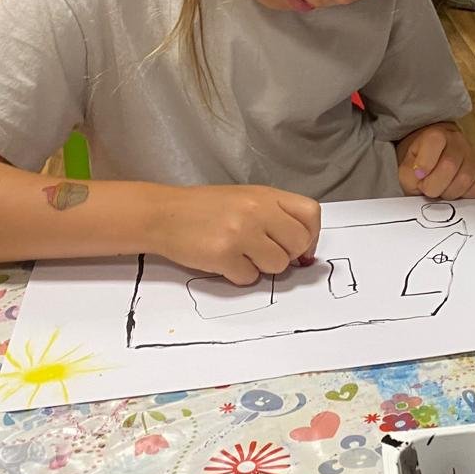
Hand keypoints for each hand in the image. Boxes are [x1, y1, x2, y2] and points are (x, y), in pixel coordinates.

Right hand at [158, 185, 320, 285]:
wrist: (163, 214)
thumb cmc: (206, 208)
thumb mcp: (246, 199)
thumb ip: (276, 216)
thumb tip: (305, 252)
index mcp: (266, 195)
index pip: (311, 214)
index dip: (310, 235)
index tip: (300, 247)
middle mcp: (257, 211)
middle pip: (298, 243)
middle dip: (287, 255)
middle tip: (265, 252)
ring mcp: (241, 233)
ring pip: (278, 265)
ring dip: (262, 267)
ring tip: (242, 255)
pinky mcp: (223, 255)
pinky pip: (250, 278)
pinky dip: (239, 275)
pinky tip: (224, 261)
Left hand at [396, 123, 474, 199]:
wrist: (439, 159)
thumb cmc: (421, 164)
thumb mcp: (407, 167)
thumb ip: (409, 175)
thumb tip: (420, 182)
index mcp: (436, 135)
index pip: (434, 141)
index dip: (425, 162)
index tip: (419, 175)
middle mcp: (458, 141)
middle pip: (449, 166)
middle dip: (434, 186)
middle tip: (428, 189)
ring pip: (465, 180)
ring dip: (449, 193)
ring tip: (442, 190)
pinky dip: (465, 196)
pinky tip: (456, 191)